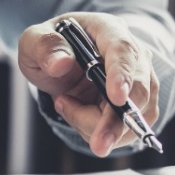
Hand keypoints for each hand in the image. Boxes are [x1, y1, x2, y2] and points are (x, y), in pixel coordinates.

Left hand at [17, 12, 158, 156]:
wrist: (60, 61)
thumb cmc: (50, 48)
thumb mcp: (34, 41)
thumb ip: (44, 47)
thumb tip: (60, 63)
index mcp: (108, 30)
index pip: (122, 50)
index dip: (122, 75)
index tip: (117, 99)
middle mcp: (132, 53)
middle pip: (138, 90)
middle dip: (116, 121)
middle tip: (97, 145)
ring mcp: (140, 80)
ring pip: (135, 115)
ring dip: (97, 126)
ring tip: (66, 104)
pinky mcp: (139, 104)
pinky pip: (129, 129)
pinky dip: (101, 132)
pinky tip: (79, 115)